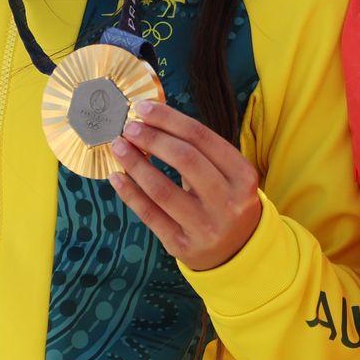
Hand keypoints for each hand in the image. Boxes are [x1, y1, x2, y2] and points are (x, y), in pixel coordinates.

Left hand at [108, 100, 263, 270]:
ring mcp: (206, 227)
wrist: (238, 251)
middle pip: (185, 160)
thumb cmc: (225, 200)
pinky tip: (116, 177)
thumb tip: (150, 119)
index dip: (169, 119)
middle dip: (152, 138)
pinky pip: (150, 215)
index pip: (202, 138)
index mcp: (243, 176)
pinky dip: (129, 193)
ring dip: (135, 164)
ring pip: (163, 189)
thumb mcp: (228, 175)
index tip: (143, 108)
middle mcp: (229, 202)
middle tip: (129, 127)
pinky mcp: (182, 246)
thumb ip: (198, 151)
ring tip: (119, 146)